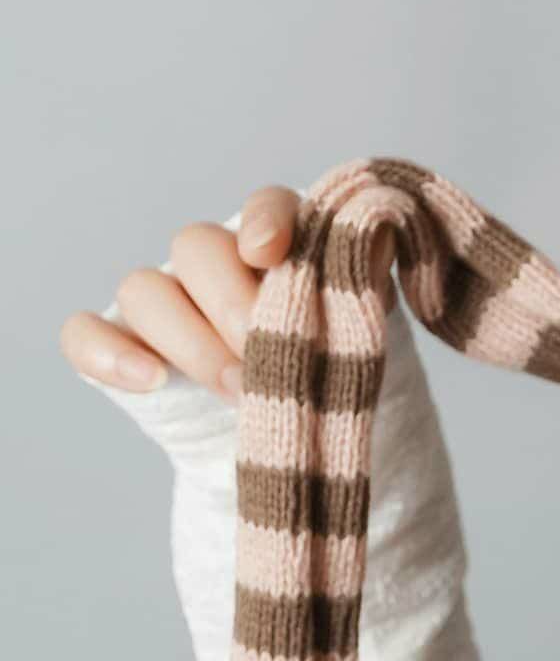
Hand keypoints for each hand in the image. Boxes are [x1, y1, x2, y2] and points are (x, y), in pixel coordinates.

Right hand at [60, 185, 394, 399]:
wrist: (307, 451)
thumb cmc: (337, 387)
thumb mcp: (366, 343)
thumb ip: (363, 294)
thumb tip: (373, 251)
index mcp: (276, 250)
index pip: (266, 209)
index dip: (266, 220)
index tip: (270, 253)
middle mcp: (211, 265)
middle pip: (195, 247)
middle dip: (232, 306)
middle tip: (266, 360)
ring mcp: (163, 307)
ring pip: (144, 290)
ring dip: (190, 339)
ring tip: (237, 389)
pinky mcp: (123, 350)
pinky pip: (85, 336)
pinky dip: (109, 355)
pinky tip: (150, 381)